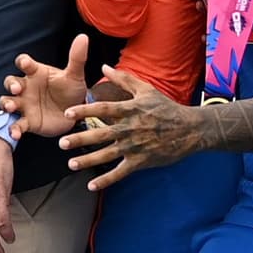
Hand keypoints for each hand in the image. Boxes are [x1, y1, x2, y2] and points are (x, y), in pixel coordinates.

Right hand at [0, 34, 91, 139]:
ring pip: (8, 101)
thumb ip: (77, 58)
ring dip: (6, 103)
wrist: (75, 114)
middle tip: (16, 89)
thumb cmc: (71, 91)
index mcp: (36, 73)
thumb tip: (83, 37)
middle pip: (10, 81)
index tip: (25, 64)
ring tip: (10, 107)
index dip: (23, 62)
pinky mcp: (28, 121)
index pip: (24, 63)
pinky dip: (14, 128)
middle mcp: (26, 87)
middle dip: (10, 84)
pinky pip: (17, 124)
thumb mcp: (75, 76)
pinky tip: (15, 133)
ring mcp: (25, 104)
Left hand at [57, 65, 206, 192]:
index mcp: (130, 110)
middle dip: (80, 139)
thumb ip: (123, 79)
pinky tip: (91, 185)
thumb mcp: (146, 90)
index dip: (85, 111)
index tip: (68, 113)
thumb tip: (103, 66)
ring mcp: (135, 147)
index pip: (103, 110)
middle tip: (62, 143)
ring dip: (88, 160)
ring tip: (71, 164)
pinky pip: (121, 172)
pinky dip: (106, 180)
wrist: (191, 129)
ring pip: (107, 155)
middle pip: (101, 134)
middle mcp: (130, 129)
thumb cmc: (166, 108)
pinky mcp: (141, 161)